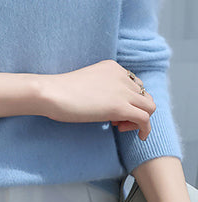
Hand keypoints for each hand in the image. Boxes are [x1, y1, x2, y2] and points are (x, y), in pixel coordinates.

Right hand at [38, 59, 155, 140]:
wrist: (52, 93)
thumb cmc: (61, 90)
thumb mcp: (88, 82)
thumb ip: (102, 87)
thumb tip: (108, 103)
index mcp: (112, 67)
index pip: (135, 84)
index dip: (129, 99)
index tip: (113, 111)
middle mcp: (121, 75)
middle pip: (144, 95)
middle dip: (135, 109)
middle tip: (117, 121)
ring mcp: (122, 90)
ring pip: (149, 106)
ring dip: (140, 119)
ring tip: (122, 127)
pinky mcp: (120, 107)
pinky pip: (145, 119)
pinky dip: (144, 129)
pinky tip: (135, 135)